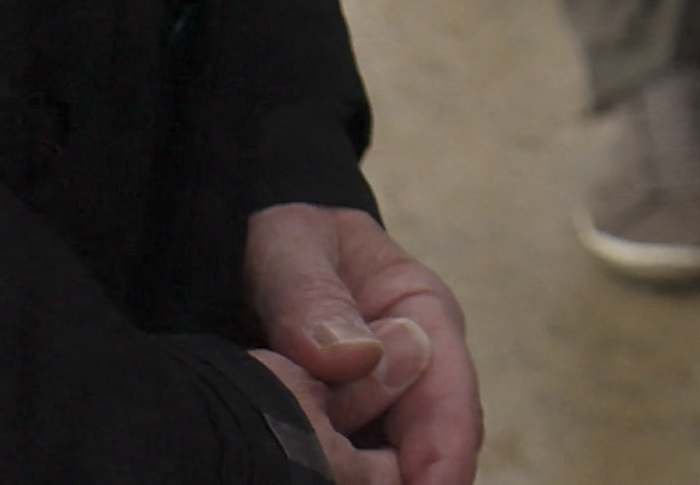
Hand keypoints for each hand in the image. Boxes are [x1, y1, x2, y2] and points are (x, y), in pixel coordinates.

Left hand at [244, 200, 480, 484]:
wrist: (248, 248)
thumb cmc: (284, 239)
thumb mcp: (291, 249)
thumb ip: (315, 299)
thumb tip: (358, 357)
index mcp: (424, 313)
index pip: (450, 393)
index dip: (444, 452)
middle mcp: (416, 369)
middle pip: (427, 445)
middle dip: (402, 477)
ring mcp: (380, 406)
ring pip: (389, 465)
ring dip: (366, 476)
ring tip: (315, 473)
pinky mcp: (346, 433)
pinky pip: (350, 467)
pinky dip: (336, 473)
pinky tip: (308, 473)